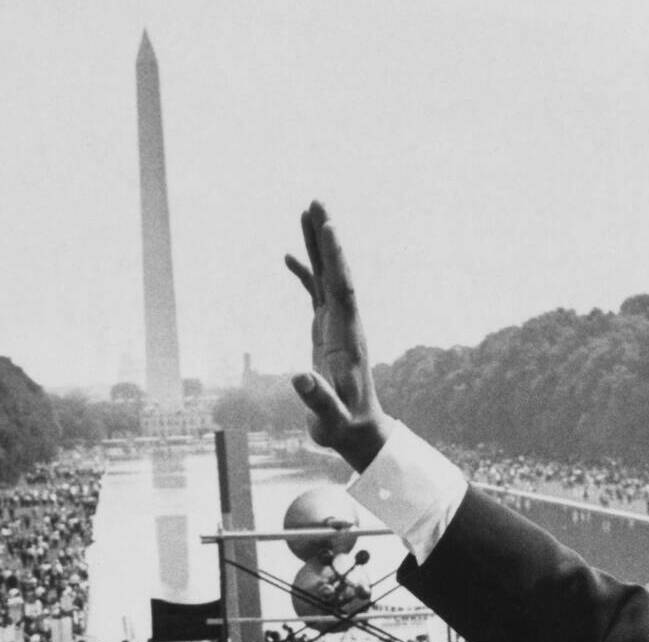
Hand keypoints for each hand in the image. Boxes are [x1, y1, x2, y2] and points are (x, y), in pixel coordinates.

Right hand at [286, 202, 392, 472]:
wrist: (357, 432)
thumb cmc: (344, 427)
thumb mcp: (330, 420)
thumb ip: (318, 400)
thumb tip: (299, 378)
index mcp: (349, 338)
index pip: (344, 289)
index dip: (336, 259)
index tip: (329, 227)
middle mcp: (346, 324)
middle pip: (337, 273)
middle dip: (326, 238)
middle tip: (316, 202)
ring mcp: (337, 325)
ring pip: (327, 277)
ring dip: (317, 247)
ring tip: (307, 213)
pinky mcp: (327, 331)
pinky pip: (315, 294)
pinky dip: (305, 273)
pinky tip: (290, 258)